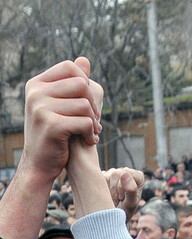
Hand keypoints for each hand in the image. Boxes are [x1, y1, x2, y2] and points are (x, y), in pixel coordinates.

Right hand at [20, 57, 102, 184]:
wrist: (40, 163)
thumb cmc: (54, 134)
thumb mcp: (60, 106)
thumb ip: (71, 84)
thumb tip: (85, 60)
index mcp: (37, 84)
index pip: (70, 67)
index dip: (86, 83)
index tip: (88, 103)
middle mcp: (35, 93)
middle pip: (81, 84)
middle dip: (94, 104)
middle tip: (94, 121)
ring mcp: (41, 108)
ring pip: (85, 105)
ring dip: (94, 122)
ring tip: (92, 132)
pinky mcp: (51, 125)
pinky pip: (85, 122)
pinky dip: (92, 133)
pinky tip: (89, 141)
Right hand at [103, 167, 143, 220]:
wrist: (112, 219)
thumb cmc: (125, 212)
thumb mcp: (130, 204)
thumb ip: (131, 189)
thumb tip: (125, 173)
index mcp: (137, 177)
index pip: (127, 173)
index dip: (122, 187)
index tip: (122, 198)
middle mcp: (126, 172)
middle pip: (116, 173)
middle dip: (114, 189)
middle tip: (117, 201)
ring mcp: (113, 172)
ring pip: (106, 175)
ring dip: (107, 190)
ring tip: (112, 200)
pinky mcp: (102, 175)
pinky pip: (97, 178)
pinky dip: (100, 189)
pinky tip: (105, 196)